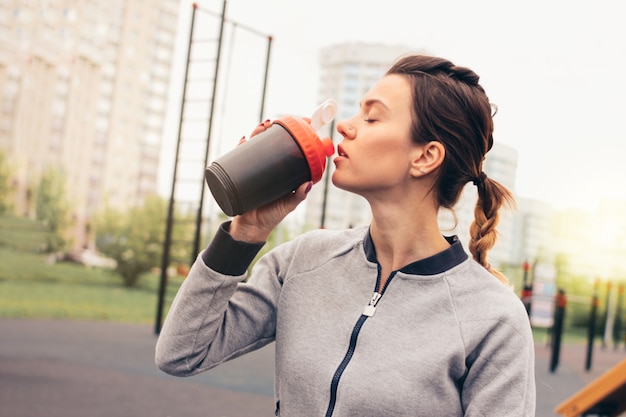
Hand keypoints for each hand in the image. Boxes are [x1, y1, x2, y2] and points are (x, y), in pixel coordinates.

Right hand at [229, 120, 311, 242]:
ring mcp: (256, 169)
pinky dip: (241, 147)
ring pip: (256, 146)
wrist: (251, 227)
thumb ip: (298, 195)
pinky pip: (240, 157)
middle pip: (271, 143)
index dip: (297, 135)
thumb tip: (308, 184)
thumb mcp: (289, 205)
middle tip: (274, 123)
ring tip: (261, 128)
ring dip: (257, 133)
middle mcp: (270, 167)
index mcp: (283, 171)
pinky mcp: (242, 174)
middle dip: (271, 130)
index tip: (304, 122)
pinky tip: (243, 140)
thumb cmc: (273, 216)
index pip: (291, 148)